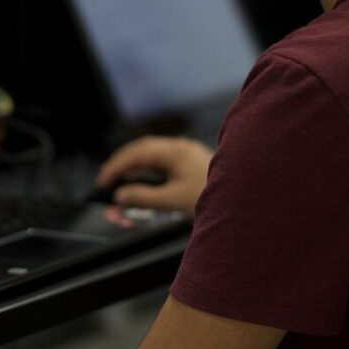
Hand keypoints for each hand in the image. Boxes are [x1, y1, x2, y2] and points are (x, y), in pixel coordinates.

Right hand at [95, 136, 212, 215]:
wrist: (245, 197)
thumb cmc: (213, 196)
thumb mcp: (173, 200)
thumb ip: (144, 197)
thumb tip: (120, 196)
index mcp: (174, 151)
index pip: (136, 153)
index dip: (115, 167)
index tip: (102, 183)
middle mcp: (179, 148)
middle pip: (141, 151)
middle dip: (121, 167)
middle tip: (105, 183)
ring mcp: (185, 154)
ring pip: (151, 157)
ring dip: (134, 170)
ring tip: (120, 186)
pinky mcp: (190, 164)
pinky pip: (162, 163)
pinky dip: (148, 174)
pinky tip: (143, 185)